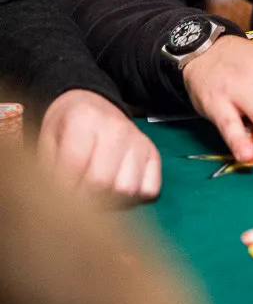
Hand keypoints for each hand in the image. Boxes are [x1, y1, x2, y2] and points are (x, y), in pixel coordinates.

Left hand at [38, 89, 160, 205]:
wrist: (92, 103)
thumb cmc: (66, 127)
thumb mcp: (48, 138)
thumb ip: (48, 166)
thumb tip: (55, 200)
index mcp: (84, 118)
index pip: (75, 166)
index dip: (62, 189)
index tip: (56, 196)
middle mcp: (116, 127)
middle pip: (102, 182)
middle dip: (84, 200)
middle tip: (74, 201)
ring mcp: (138, 139)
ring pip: (128, 189)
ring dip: (110, 200)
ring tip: (96, 194)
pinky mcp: (152, 152)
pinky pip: (150, 189)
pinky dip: (135, 197)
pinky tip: (117, 188)